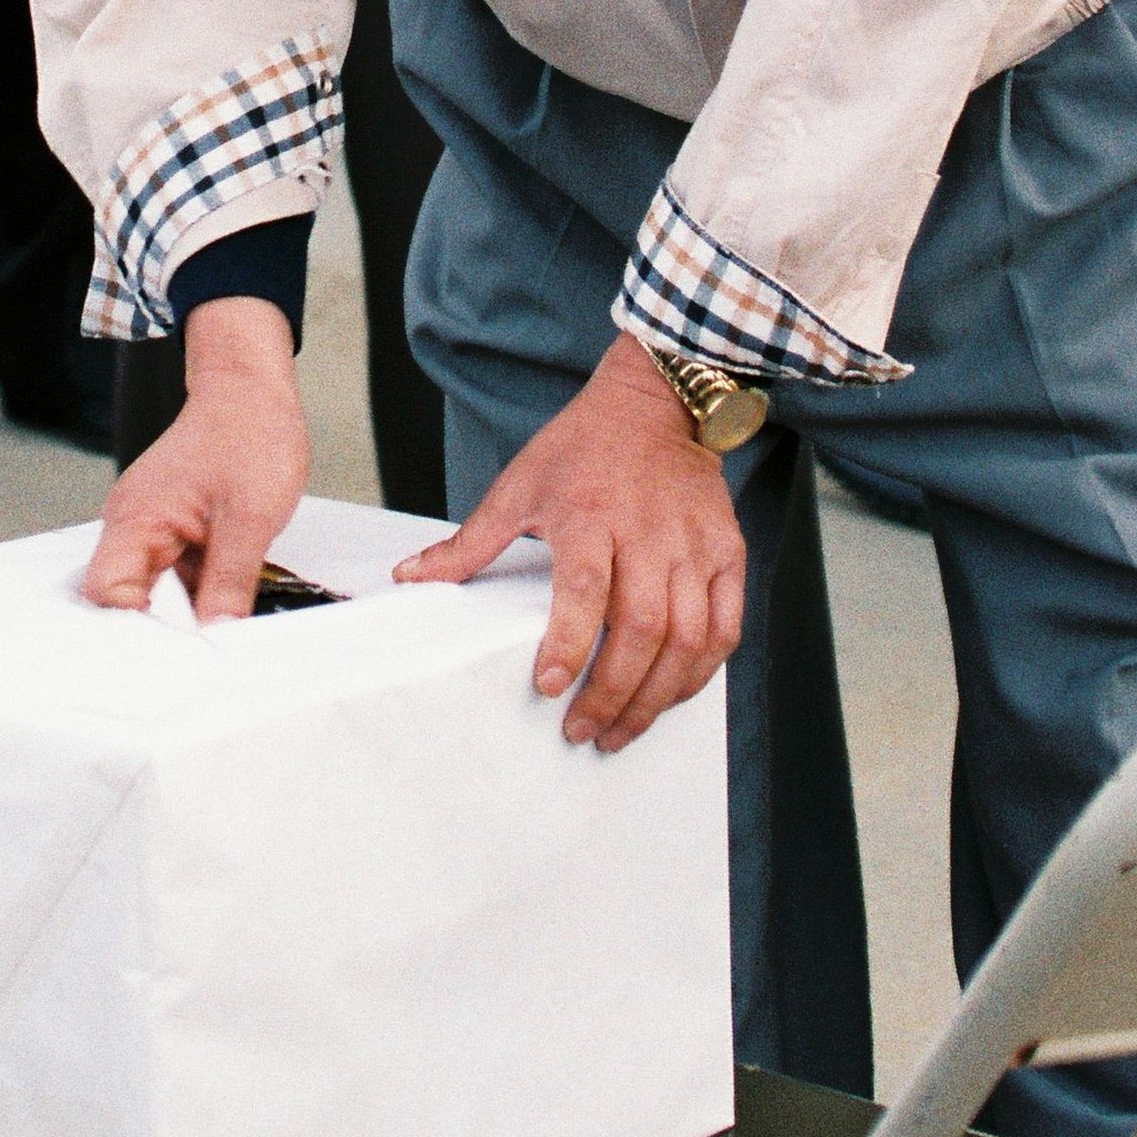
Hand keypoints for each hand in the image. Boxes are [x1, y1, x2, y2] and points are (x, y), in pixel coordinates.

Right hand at [80, 296, 310, 621]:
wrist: (252, 386)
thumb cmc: (249, 433)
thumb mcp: (250, 518)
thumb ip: (229, 582)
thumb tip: (216, 636)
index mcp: (136, 520)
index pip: (108, 594)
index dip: (138, 627)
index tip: (180, 649)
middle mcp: (134, 525)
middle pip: (130, 598)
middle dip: (168, 625)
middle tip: (209, 645)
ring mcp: (154, 526)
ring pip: (159, 590)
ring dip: (190, 607)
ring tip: (225, 621)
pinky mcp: (175, 527)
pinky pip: (178, 573)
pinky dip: (202, 588)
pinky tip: (229, 595)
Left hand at [394, 337, 743, 752]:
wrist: (658, 404)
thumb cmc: (580, 449)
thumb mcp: (518, 486)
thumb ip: (469, 542)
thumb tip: (409, 578)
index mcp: (589, 514)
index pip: (584, 588)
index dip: (567, 642)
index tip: (547, 687)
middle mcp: (648, 533)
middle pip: (640, 628)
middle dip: (612, 692)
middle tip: (583, 732)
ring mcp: (694, 546)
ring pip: (688, 639)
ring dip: (655, 696)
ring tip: (620, 730)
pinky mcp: (727, 553)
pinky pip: (725, 629)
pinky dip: (700, 672)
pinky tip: (668, 696)